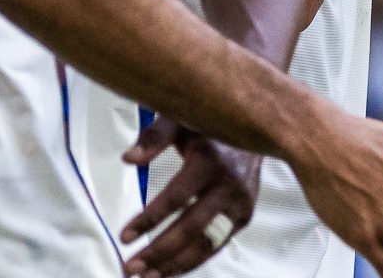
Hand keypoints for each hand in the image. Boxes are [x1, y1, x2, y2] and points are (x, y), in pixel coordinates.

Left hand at [118, 116, 259, 277]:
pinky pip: (218, 244)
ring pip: (207, 243)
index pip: (175, 198)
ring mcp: (241, 203)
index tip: (124, 237)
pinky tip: (170, 269)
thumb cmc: (210, 125)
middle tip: (131, 267)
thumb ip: (154, 136)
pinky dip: (194, 260)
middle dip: (159, 252)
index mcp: (210, 161)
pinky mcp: (245, 215)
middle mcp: (229, 185)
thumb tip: (128, 158)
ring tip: (148, 277)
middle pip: (191, 228)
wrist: (257, 127)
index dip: (148, 220)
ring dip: (176, 264)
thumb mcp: (181, 119)